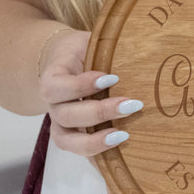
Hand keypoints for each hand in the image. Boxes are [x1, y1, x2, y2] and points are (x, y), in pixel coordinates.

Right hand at [37, 28, 142, 156]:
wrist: (68, 63)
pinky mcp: (72, 136)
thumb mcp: (90, 42)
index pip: (56, 86)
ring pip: (67, 140)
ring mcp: (60, 123)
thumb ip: (106, 44)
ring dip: (96, 139)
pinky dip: (97, 152)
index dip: (81, 85)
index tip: (112, 77)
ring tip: (124, 134)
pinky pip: (78, 151)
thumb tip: (141, 42)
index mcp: (53, 78)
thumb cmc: (84, 52)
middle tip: (131, 104)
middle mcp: (52, 104)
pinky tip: (120, 146)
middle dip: (99, 112)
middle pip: (65, 115)